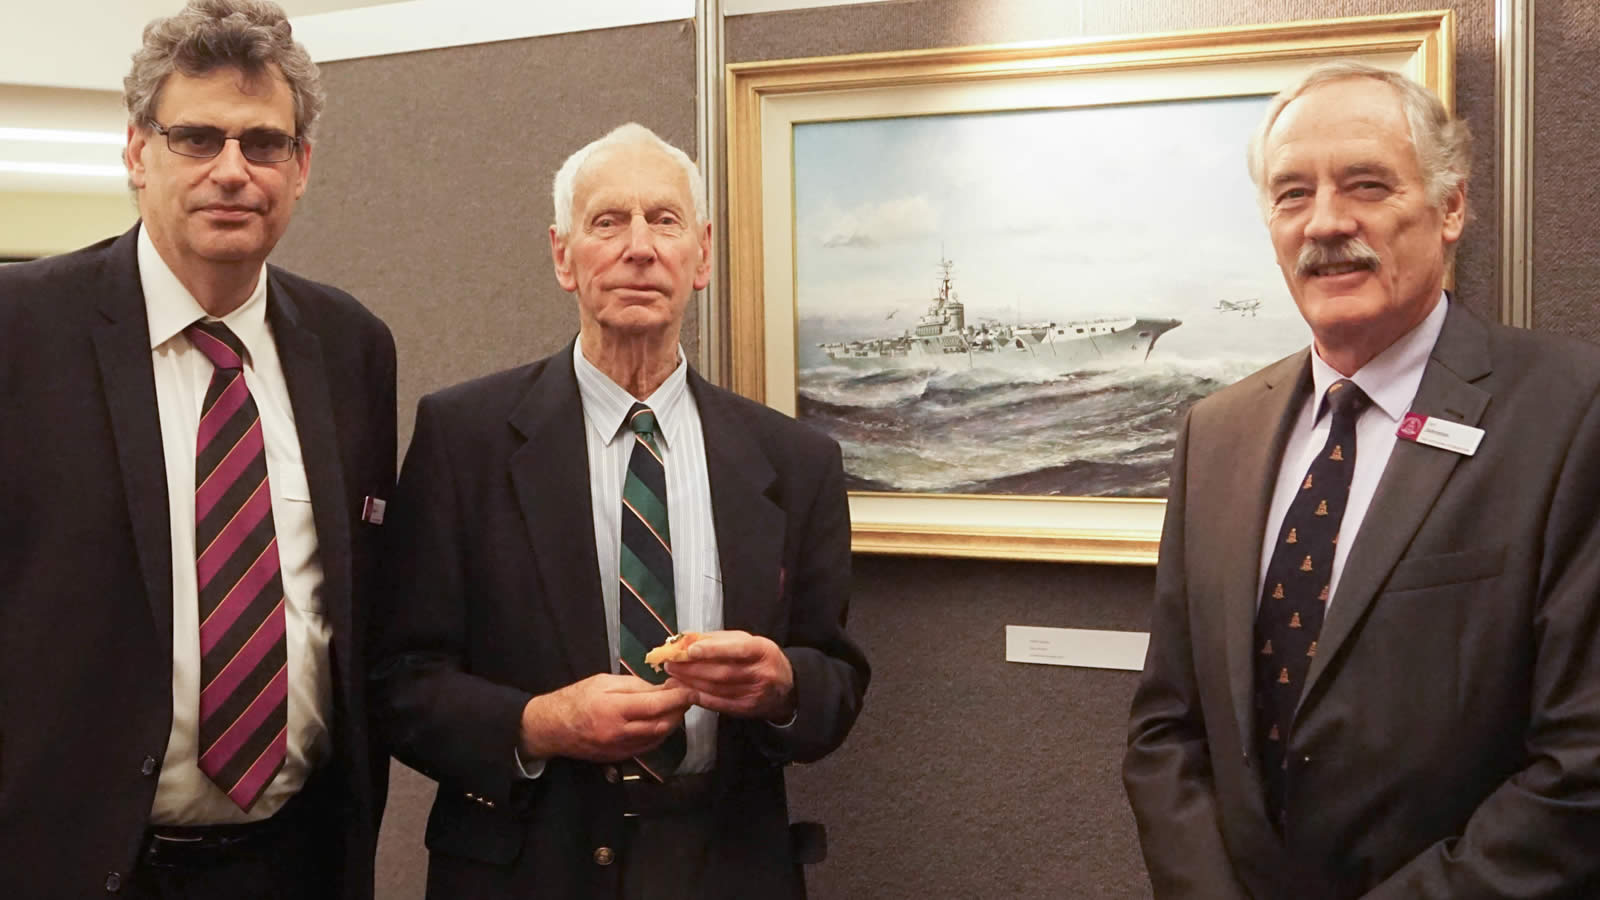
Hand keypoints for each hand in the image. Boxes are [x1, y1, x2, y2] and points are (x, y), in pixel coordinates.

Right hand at [519, 673, 694, 762]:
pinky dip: (660, 733)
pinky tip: (661, 720)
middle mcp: (620, 733)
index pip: (656, 704)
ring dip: (672, 722)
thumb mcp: (604, 681)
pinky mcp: (620, 757)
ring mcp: (620, 748)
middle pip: (663, 724)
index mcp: (614, 709)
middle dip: (679, 710)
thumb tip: (662, 688)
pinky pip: (648, 746)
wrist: (552, 728)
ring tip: (675, 706)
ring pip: (659, 737)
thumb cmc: (576, 699)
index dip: (679, 697)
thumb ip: (635, 685)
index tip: (691, 689)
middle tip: (685, 696)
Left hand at [666, 630, 794, 721]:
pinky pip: (718, 703)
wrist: (786, 687)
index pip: (737, 650)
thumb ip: (719, 639)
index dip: (713, 650)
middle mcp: (761, 673)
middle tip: (671, 663)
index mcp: (763, 650)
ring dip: (691, 682)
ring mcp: (754, 694)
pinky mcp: (746, 709)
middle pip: (723, 672)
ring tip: (673, 676)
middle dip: (693, 668)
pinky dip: (699, 696)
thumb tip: (687, 638)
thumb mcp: (747, 641)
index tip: (690, 650)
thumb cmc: (761, 658)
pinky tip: (685, 690)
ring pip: (717, 689)